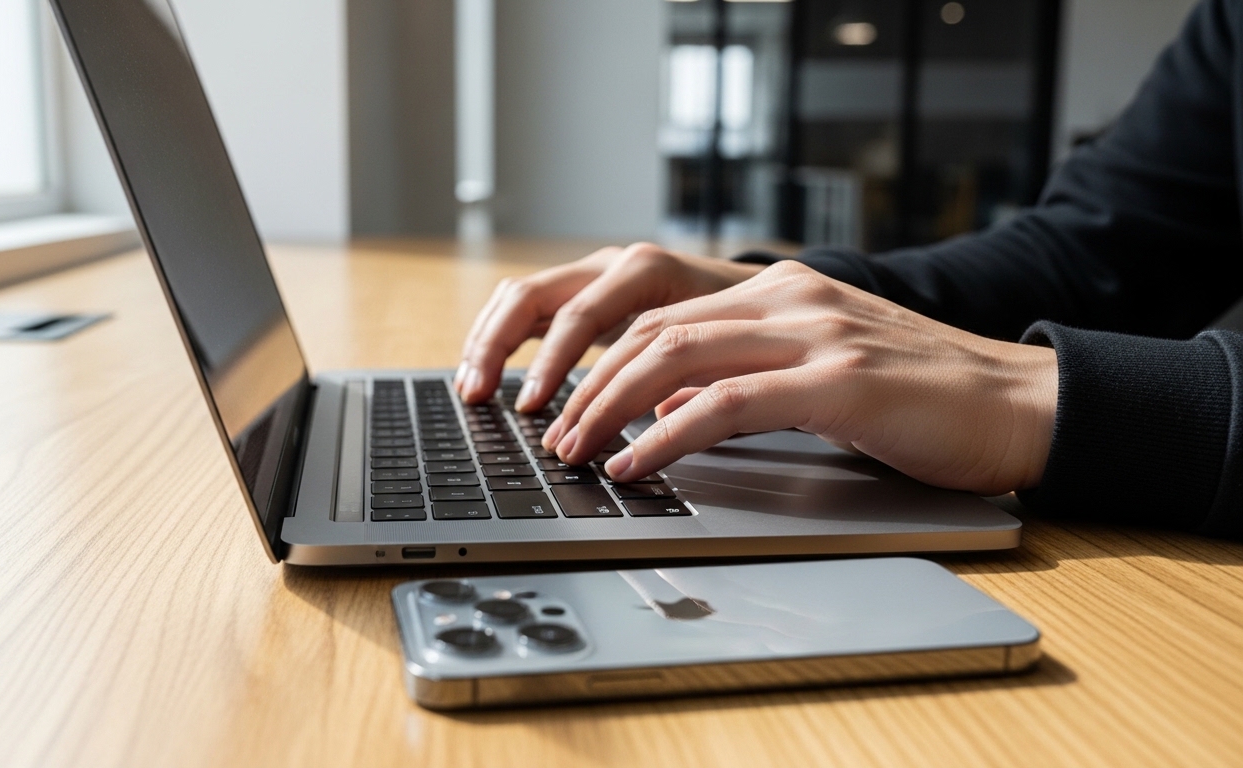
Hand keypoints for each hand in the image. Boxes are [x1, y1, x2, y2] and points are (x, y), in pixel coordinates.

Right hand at [453, 243, 764, 409]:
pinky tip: (489, 377)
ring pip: (520, 296)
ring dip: (490, 342)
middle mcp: (613, 265)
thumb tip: (657, 427)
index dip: (552, 364)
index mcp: (647, 271)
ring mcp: (595, 275)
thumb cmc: (748, 328)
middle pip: (533, 295)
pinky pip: (529, 307)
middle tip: (482, 399)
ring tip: (473, 391)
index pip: (580, 314)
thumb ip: (696, 384)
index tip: (535, 409)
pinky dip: (503, 340)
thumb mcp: (730, 353)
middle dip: (499, 348)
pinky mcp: (586, 293)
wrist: (763, 299)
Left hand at [543, 260, 1058, 494]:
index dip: (603, 362)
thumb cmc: (925, 399)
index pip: (666, 317)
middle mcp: (792, 298)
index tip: (568, 406)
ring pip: (678, 358)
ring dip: (611, 407)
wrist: (1021, 404)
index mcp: (785, 291)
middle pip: (656, 332)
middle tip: (554, 432)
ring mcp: (815, 334)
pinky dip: (666, 436)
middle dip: (590, 384)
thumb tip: (669, 411)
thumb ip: (748, 380)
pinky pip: (725, 405)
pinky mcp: (837, 381)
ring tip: (575, 450)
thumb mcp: (822, 374)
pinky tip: (636, 463)